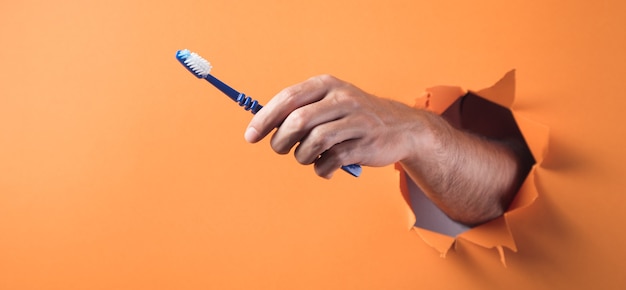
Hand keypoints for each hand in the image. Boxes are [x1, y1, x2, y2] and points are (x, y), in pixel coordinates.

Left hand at [244, 74, 434, 177]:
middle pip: (297, 122)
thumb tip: (261, 126)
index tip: (250, 136)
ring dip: (302, 157)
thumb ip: (300, 110)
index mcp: (327, 85)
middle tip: (280, 149)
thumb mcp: (330, 102)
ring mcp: (356, 121)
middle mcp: (342, 98)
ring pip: (313, 143)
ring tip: (307, 158)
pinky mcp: (364, 144)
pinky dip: (321, 169)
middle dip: (281, 141)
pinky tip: (326, 168)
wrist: (402, 127)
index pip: (288, 99)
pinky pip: (330, 161)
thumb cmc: (354, 117)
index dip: (264, 119)